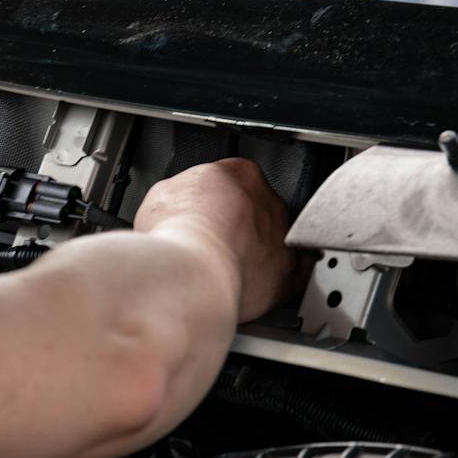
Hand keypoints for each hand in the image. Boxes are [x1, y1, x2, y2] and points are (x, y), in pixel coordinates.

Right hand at [134, 158, 295, 321]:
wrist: (193, 274)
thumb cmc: (178, 235)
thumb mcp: (163, 195)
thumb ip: (182, 193)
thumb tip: (179, 203)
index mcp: (241, 173)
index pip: (235, 177)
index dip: (217, 197)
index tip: (204, 211)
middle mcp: (269, 201)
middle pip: (258, 208)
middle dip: (239, 224)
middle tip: (213, 241)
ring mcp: (284, 236)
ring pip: (276, 239)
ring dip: (258, 251)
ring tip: (229, 267)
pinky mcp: (291, 273)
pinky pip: (294, 273)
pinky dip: (278, 279)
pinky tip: (257, 285)